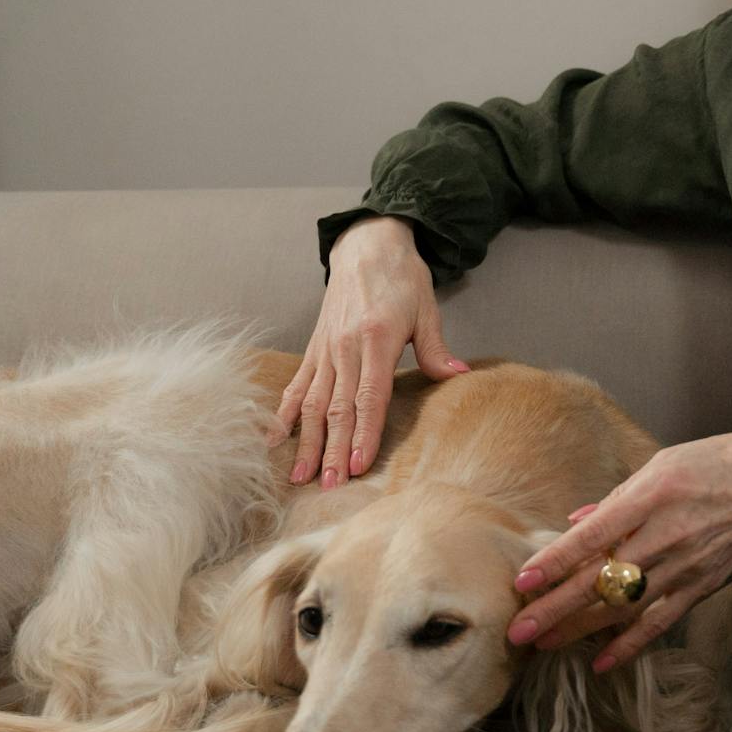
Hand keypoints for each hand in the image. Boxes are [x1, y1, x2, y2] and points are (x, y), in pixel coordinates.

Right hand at [276, 215, 469, 485]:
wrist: (367, 246)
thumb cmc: (402, 278)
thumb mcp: (427, 308)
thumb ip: (435, 347)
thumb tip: (459, 374)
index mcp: (375, 340)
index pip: (369, 396)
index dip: (364, 432)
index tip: (358, 464)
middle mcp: (344, 348)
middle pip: (336, 408)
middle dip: (332, 449)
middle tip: (329, 485)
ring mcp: (325, 350)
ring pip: (311, 402)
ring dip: (306, 441)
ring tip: (300, 475)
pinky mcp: (314, 348)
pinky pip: (296, 385)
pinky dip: (283, 413)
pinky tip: (272, 439)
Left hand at [505, 433, 731, 671]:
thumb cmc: (719, 464)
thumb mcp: (664, 463)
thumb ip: (618, 498)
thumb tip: (577, 523)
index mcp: (650, 498)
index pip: (593, 536)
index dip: (556, 560)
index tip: (524, 581)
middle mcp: (663, 537)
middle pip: (600, 580)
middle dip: (555, 607)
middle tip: (518, 631)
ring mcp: (683, 567)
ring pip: (623, 607)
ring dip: (580, 629)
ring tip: (544, 645)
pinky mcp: (702, 587)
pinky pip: (660, 622)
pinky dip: (631, 645)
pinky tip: (603, 663)